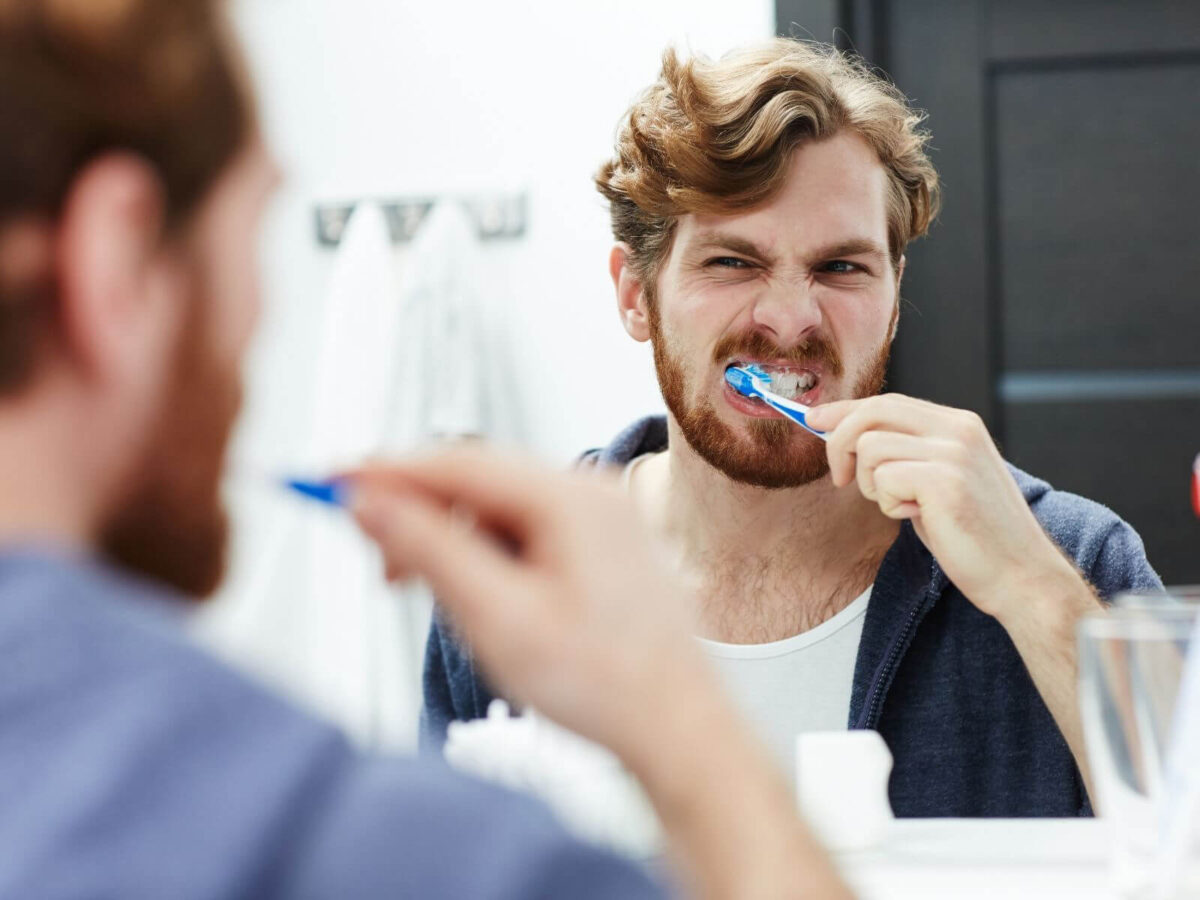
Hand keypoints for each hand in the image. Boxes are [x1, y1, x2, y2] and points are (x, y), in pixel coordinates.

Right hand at [348, 445, 851, 899]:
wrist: (677, 727)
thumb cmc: (604, 684)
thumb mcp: (496, 618)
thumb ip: (428, 550)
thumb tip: (371, 502)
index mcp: (572, 498)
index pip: (457, 461)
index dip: (388, 471)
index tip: (333, 480)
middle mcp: (592, 492)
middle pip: (478, 479)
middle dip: (419, 513)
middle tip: (378, 563)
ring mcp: (602, 515)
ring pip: (499, 506)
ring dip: (453, 539)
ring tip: (430, 595)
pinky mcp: (602, 543)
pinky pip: (527, 528)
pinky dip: (488, 553)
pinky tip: (477, 596)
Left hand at [806, 394, 1072, 619]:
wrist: (1022, 577)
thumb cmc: (974, 536)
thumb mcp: (938, 481)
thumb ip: (905, 455)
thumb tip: (846, 437)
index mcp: (959, 424)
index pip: (888, 402)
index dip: (845, 410)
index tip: (814, 420)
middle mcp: (958, 429)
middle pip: (872, 412)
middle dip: (840, 443)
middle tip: (840, 479)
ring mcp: (953, 452)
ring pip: (871, 448)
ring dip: (873, 486)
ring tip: (905, 508)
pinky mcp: (944, 481)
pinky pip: (883, 480)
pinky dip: (889, 505)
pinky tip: (918, 518)